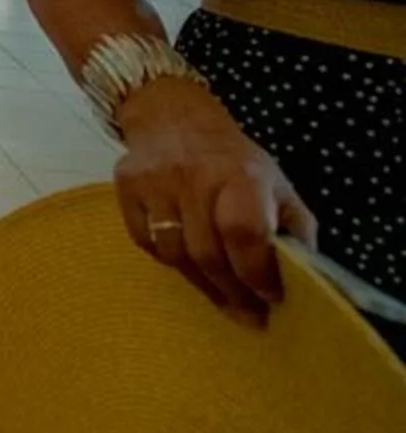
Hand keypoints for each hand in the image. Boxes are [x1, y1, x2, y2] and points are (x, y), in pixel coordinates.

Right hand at [111, 75, 318, 324]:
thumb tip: (305, 278)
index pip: (245, 233)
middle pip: (208, 253)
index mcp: (240, 175)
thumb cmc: (234, 160)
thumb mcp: (277, 184)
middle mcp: (194, 176)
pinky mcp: (126, 186)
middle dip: (232, 291)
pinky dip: (168, 259)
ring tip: (221, 295)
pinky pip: (145, 241)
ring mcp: (154, 181)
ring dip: (201, 283)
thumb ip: (293, 227)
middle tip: (249, 313)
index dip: (257, 272)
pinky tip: (186, 262)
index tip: (271, 298)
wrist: (174, 118)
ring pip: (174, 254)